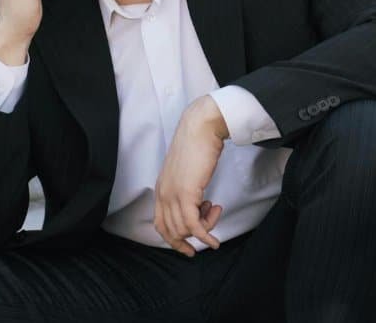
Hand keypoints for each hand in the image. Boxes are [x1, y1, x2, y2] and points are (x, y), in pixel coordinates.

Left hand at [154, 95, 228, 256]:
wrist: (201, 128)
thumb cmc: (197, 144)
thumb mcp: (186, 170)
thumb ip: (186, 186)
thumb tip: (197, 202)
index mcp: (161, 189)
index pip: (160, 224)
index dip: (174, 240)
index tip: (189, 247)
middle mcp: (163, 194)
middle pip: (172, 231)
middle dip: (191, 238)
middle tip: (208, 233)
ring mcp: (172, 195)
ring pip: (185, 230)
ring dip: (205, 228)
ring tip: (216, 210)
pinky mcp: (186, 194)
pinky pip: (194, 226)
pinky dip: (205, 236)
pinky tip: (215, 240)